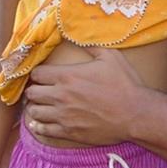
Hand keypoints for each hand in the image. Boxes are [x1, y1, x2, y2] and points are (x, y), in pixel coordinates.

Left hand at [23, 48, 143, 144]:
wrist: (135, 114)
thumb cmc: (125, 84)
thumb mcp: (110, 57)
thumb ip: (90, 46)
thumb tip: (77, 35)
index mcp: (67, 76)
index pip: (36, 74)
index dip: (38, 73)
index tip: (43, 75)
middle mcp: (60, 96)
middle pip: (31, 93)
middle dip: (35, 89)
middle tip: (41, 90)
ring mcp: (63, 116)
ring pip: (34, 112)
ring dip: (35, 107)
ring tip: (41, 106)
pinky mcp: (69, 132)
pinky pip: (43, 131)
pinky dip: (39, 126)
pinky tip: (42, 122)